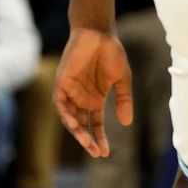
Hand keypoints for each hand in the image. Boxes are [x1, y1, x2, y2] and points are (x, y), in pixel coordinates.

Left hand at [55, 27, 133, 156]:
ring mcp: (71, 92)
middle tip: (97, 152)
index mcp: (95, 100)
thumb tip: (127, 123)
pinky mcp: (62, 83)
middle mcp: (82, 99)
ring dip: (77, 132)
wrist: (99, 34)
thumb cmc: (111, 53)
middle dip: (89, 140)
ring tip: (87, 143)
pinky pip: (61, 104)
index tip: (106, 153)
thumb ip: (123, 100)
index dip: (100, 138)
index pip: (96, 125)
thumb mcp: (122, 80)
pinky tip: (74, 124)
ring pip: (71, 118)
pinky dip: (66, 115)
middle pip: (83, 125)